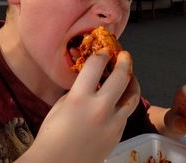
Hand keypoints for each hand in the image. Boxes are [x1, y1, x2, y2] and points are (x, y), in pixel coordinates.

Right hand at [18, 49, 139, 162]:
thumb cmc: (52, 135)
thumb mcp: (61, 105)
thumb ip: (79, 90)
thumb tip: (92, 80)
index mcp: (80, 98)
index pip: (96, 65)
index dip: (101, 54)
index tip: (104, 51)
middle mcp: (100, 108)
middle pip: (121, 76)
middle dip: (124, 61)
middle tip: (124, 56)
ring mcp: (113, 122)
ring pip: (133, 96)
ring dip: (133, 82)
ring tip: (130, 76)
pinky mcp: (118, 134)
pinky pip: (126, 113)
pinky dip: (124, 103)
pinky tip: (119, 100)